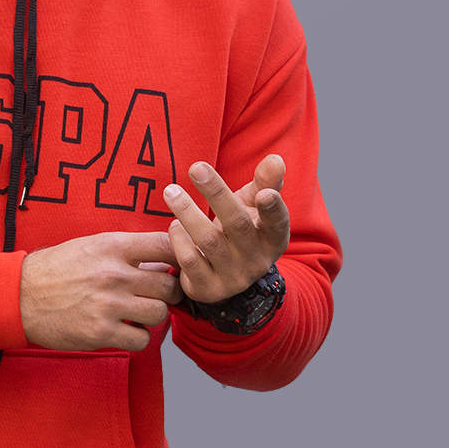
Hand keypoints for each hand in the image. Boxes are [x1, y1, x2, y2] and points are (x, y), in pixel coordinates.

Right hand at [20, 231, 183, 351]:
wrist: (18, 296)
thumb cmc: (55, 269)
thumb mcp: (89, 246)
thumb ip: (126, 252)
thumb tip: (163, 262)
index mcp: (112, 247)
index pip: (166, 245)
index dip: (178, 256)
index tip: (175, 266)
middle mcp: (114, 274)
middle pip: (169, 285)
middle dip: (166, 293)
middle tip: (153, 295)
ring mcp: (109, 304)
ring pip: (160, 314)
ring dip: (151, 316)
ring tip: (134, 313)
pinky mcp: (101, 332)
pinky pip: (142, 339)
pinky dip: (137, 337)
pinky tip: (124, 329)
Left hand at [163, 154, 288, 303]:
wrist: (221, 275)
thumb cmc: (239, 230)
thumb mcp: (253, 206)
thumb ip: (265, 182)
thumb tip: (276, 159)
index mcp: (272, 238)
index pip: (277, 223)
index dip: (273, 209)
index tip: (265, 193)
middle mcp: (256, 260)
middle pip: (237, 224)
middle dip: (216, 194)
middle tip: (196, 167)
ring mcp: (233, 277)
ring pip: (209, 241)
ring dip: (187, 212)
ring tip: (171, 191)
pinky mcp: (208, 289)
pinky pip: (190, 260)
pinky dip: (178, 239)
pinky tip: (174, 225)